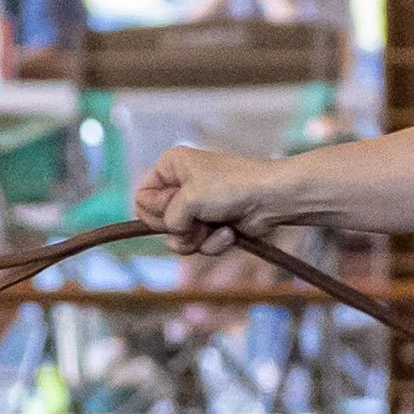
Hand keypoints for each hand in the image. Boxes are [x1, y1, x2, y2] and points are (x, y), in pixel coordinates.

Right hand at [134, 146, 281, 253]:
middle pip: (159, 222)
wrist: (271, 199)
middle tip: (195, 221)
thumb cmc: (230, 188)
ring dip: (197, 239)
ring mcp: (197, 208)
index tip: (172, 212)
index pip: (141, 198)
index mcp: (169, 168)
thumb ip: (168, 217)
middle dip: (178, 228)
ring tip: (215, 227)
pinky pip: (200, 245)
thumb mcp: (189, 198)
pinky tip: (230, 232)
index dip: (154, 212)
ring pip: (179, 238)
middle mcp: (180, 186)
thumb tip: (172, 233)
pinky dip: (214, 243)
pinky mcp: (213, 226)